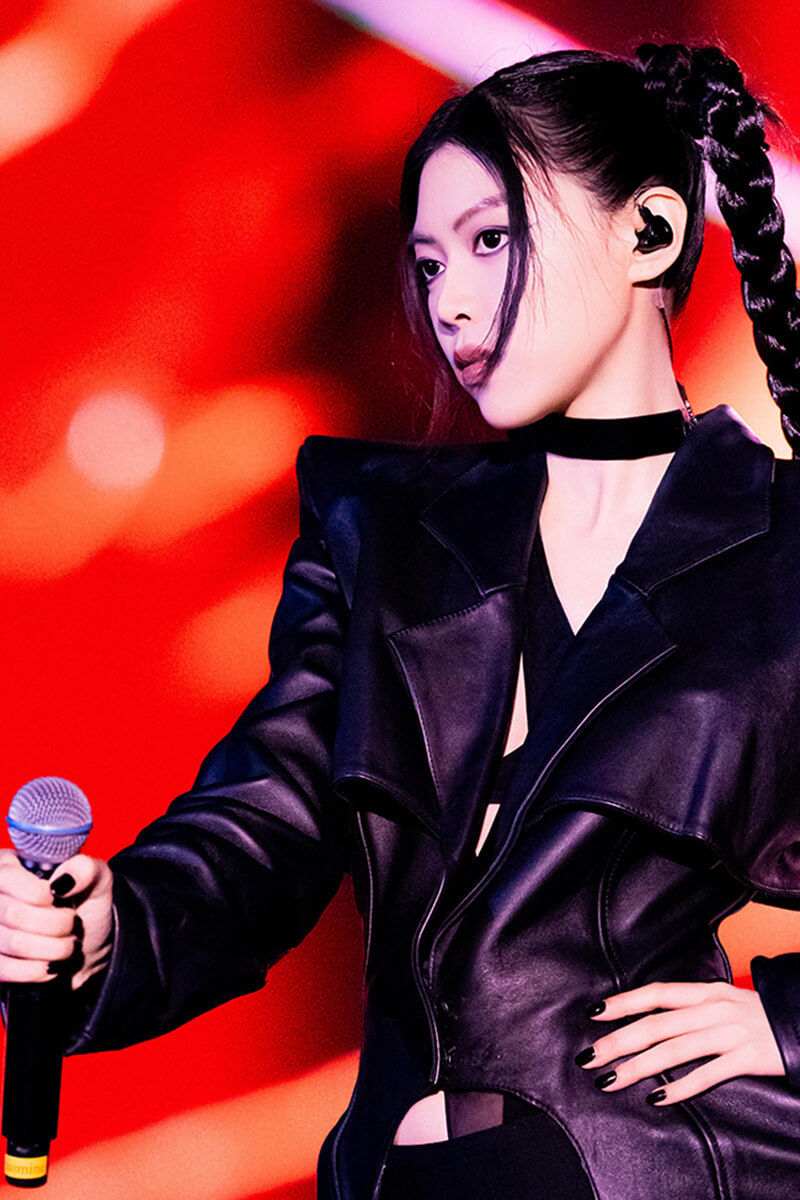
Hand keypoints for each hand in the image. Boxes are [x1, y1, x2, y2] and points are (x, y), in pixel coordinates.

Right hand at [0, 849, 112, 990]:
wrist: (87, 945)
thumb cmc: (87, 905)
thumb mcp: (97, 880)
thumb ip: (86, 870)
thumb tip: (64, 880)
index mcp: (10, 866)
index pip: (8, 878)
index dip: (41, 894)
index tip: (62, 898)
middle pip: (12, 913)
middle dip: (56, 923)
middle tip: (73, 923)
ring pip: (13, 943)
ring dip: (53, 948)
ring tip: (68, 943)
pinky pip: (6, 970)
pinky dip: (39, 969)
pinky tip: (52, 963)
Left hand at [576, 980, 784, 1104]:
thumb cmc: (761, 1017)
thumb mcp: (725, 1002)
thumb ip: (693, 1008)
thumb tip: (653, 1019)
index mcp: (707, 992)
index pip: (656, 994)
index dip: (624, 1003)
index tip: (595, 1014)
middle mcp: (714, 1009)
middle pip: (656, 1025)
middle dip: (618, 1041)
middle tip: (590, 1057)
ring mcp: (730, 1033)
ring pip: (674, 1050)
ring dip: (638, 1066)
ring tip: (611, 1080)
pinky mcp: (747, 1057)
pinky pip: (707, 1074)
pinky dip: (680, 1086)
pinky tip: (657, 1097)